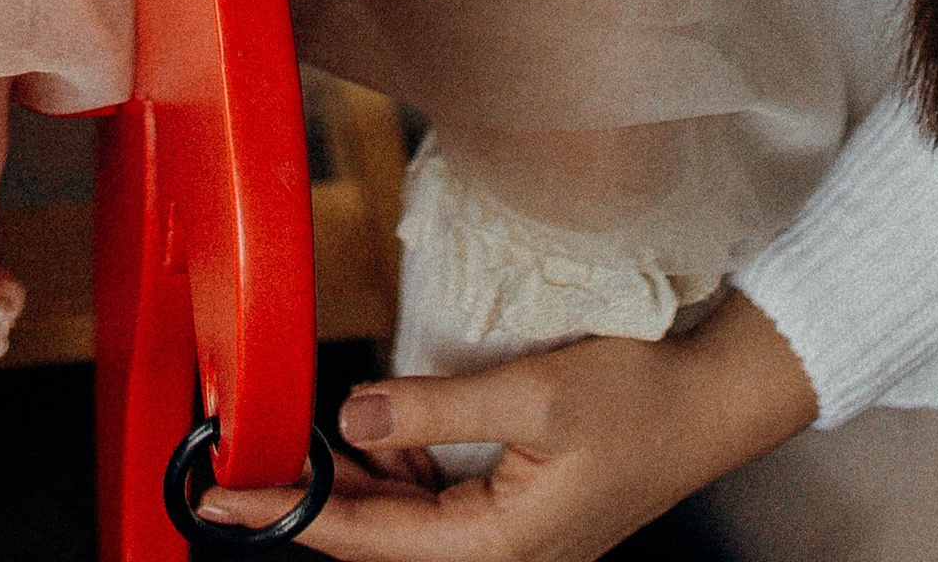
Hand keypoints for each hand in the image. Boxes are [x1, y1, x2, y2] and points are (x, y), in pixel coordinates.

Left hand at [203, 297, 817, 555]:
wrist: (712, 402)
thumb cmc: (640, 398)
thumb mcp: (533, 392)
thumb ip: (435, 405)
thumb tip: (352, 413)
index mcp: (499, 547)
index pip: (368, 538)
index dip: (290, 515)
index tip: (225, 496)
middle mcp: (498, 556)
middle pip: (379, 537)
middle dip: (308, 503)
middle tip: (235, 470)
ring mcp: (508, 536)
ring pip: (403, 517)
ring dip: (354, 480)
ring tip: (303, 440)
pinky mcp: (516, 511)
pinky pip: (434, 498)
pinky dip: (397, 464)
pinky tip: (378, 427)